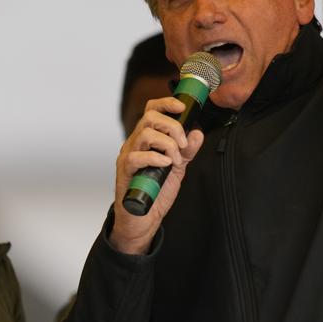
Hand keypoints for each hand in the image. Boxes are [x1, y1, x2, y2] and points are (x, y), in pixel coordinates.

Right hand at [109, 96, 204, 253]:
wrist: (143, 218)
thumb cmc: (157, 190)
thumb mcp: (177, 167)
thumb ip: (188, 150)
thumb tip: (197, 133)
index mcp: (147, 137)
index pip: (152, 109)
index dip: (166, 103)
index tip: (182, 108)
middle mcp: (135, 142)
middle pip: (150, 117)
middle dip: (173, 127)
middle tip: (183, 145)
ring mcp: (128, 155)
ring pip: (145, 133)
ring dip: (167, 144)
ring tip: (175, 160)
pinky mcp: (125, 170)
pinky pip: (137, 156)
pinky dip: (156, 158)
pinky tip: (167, 165)